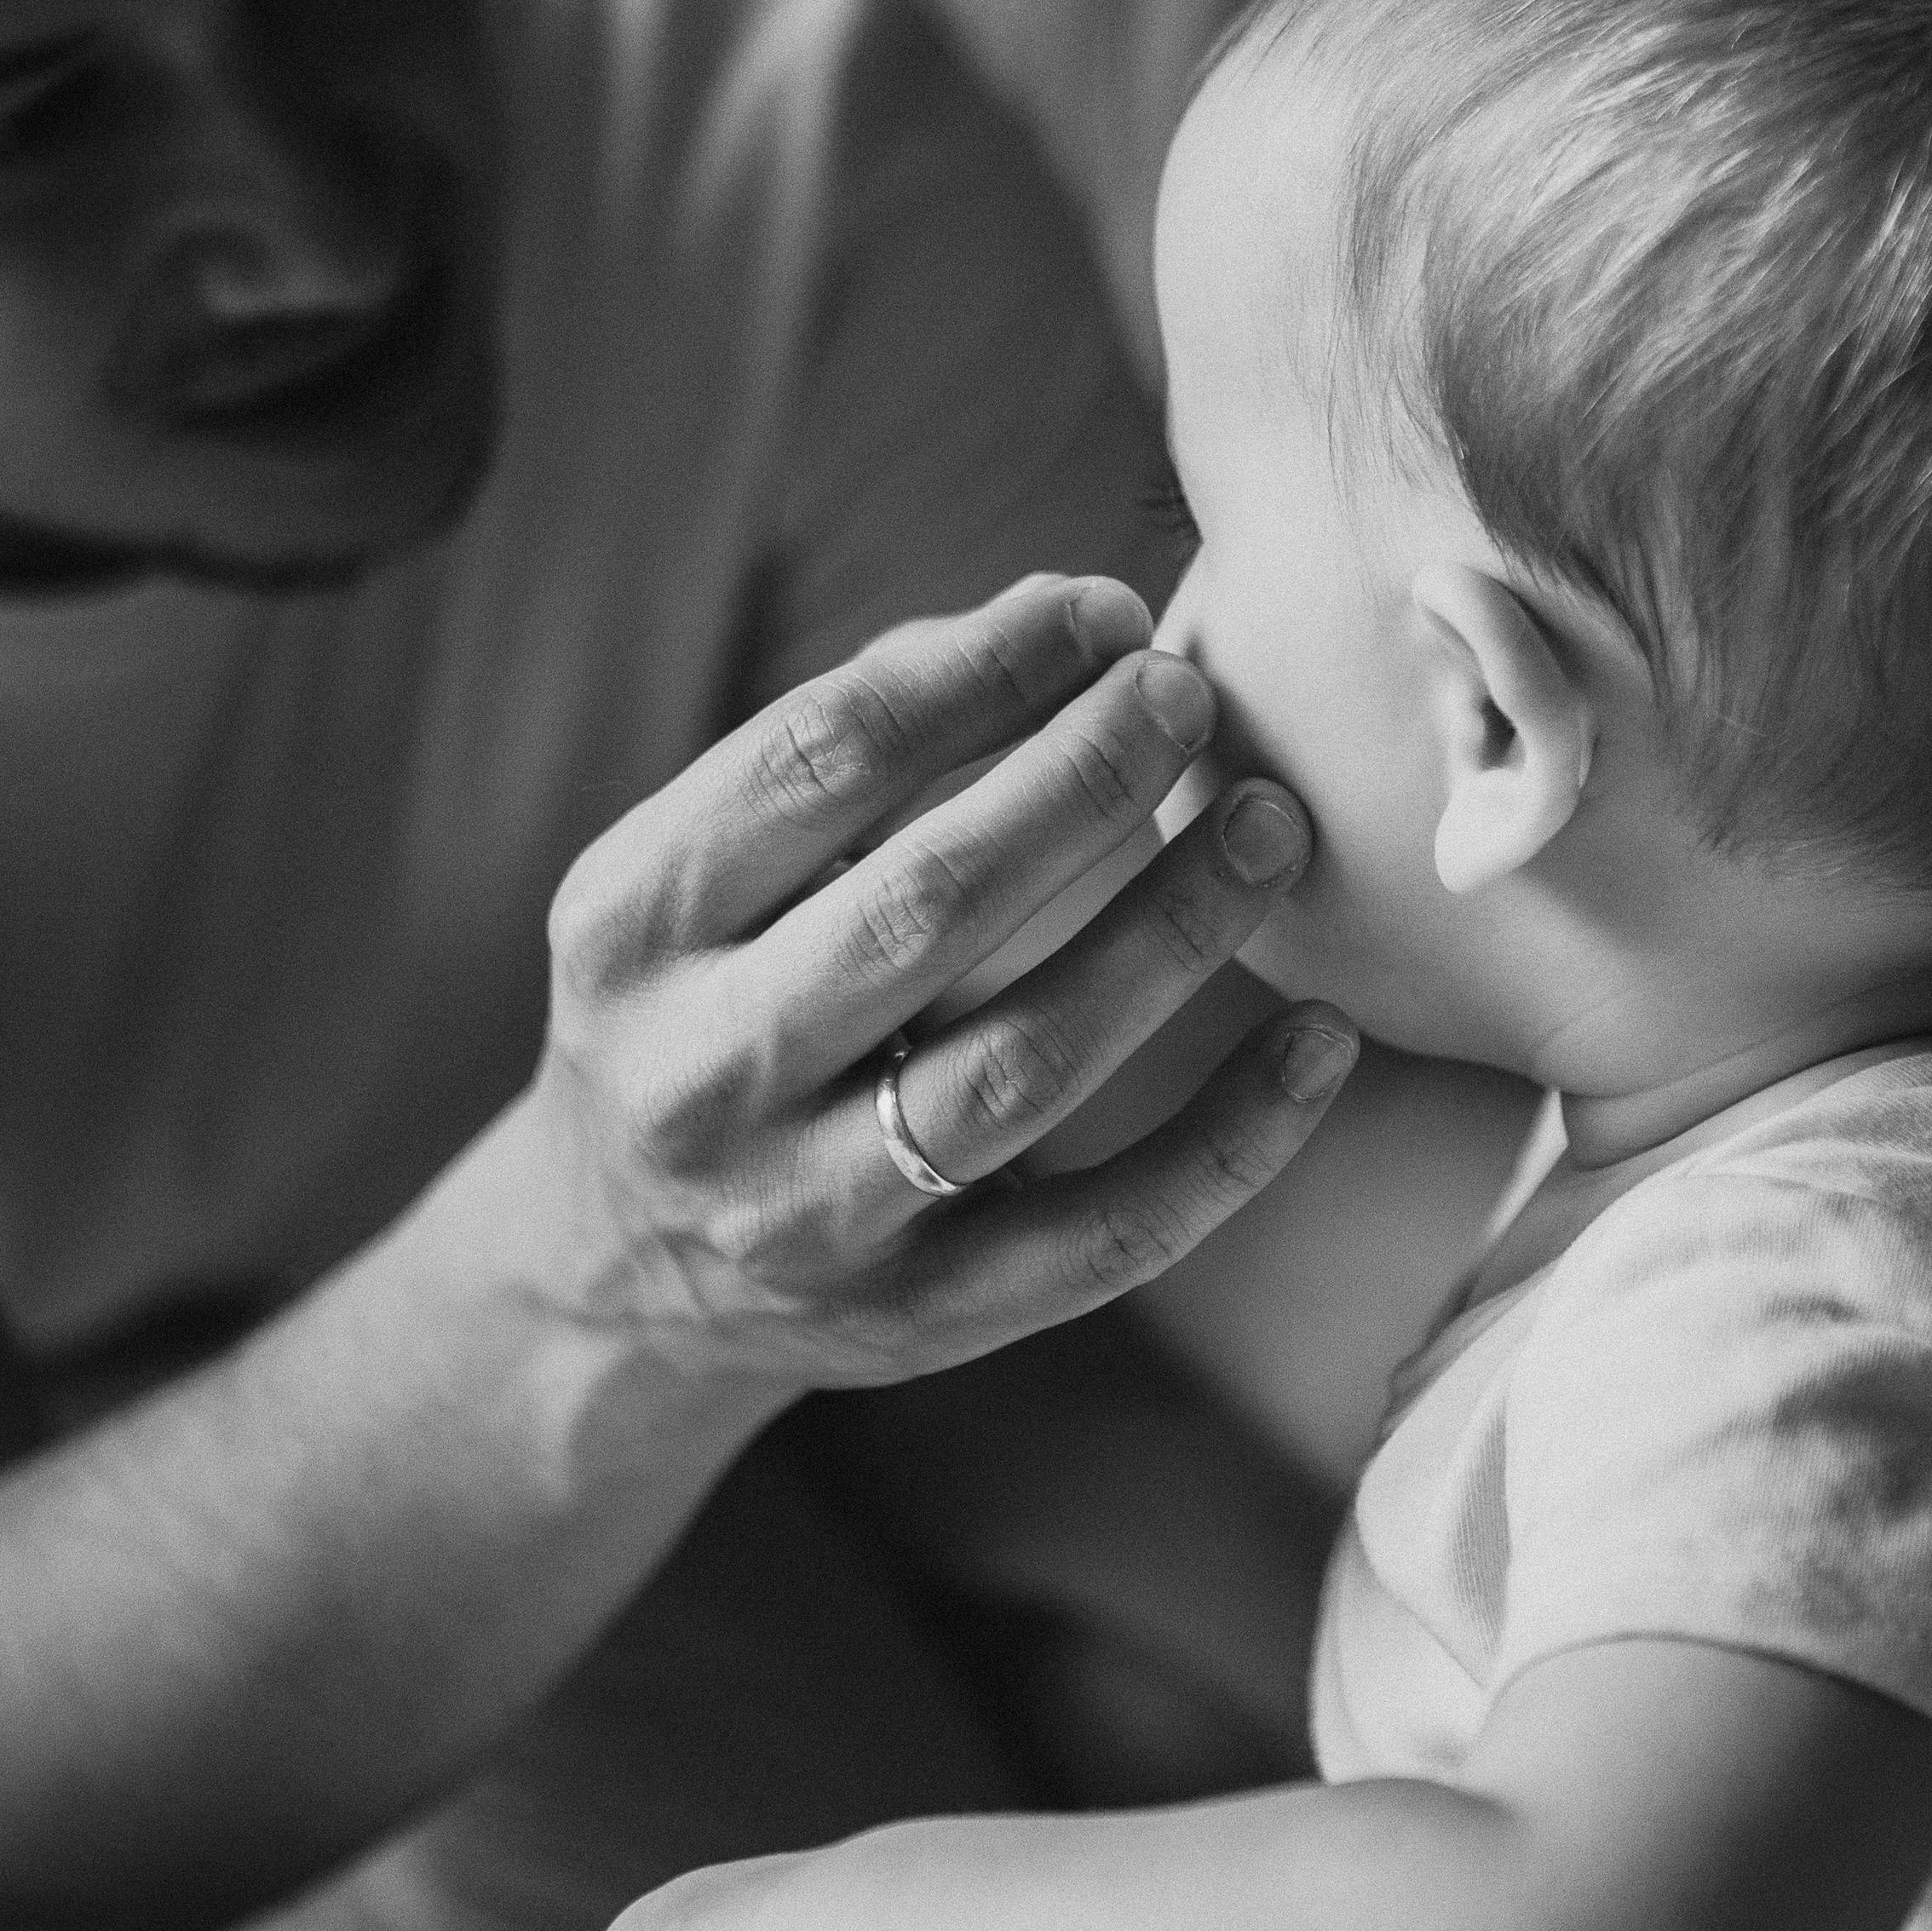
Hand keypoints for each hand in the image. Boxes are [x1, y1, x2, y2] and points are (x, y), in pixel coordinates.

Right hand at [521, 572, 1355, 1393]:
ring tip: (1270, 825)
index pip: (820, 763)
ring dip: (1172, 933)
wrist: (609, 1268)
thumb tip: (1064, 619)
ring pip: (1026, 1065)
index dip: (979, 670)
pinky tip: (1322, 1039)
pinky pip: (1107, 1235)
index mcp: (634, 925)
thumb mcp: (694, 869)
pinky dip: (1231, 1138)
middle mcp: (704, 1075)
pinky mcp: (920, 1319)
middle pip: (927, 904)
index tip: (1102, 611)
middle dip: (1082, 779)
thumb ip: (851, 746)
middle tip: (1190, 694)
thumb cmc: (696, 1002)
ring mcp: (811, 1213)